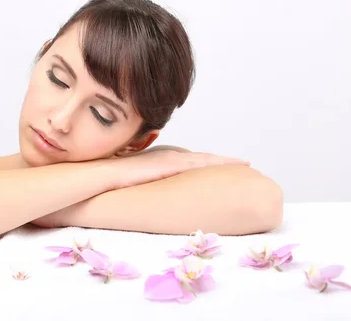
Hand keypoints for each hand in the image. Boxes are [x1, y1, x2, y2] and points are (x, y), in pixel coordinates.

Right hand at [108, 150, 249, 188]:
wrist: (105, 174)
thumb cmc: (117, 180)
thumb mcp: (137, 180)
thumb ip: (149, 184)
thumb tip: (155, 195)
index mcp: (163, 158)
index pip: (192, 160)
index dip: (210, 162)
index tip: (226, 164)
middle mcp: (170, 155)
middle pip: (203, 158)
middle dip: (223, 160)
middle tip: (244, 163)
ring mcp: (170, 158)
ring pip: (204, 159)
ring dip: (224, 161)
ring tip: (243, 163)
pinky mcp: (169, 164)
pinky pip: (197, 164)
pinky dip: (213, 164)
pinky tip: (225, 167)